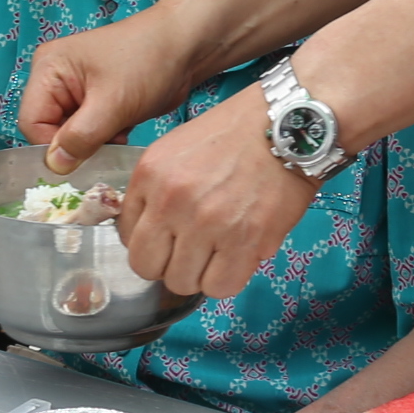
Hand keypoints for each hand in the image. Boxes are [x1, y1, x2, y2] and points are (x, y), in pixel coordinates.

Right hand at [19, 8, 215, 171]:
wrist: (185, 46)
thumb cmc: (148, 61)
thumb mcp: (113, 102)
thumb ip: (80, 137)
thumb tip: (55, 166)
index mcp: (48, 68)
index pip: (31, 122)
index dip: (52, 145)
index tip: (83, 154)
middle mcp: (54, 78)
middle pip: (48, 130)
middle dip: (76, 143)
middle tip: (108, 138)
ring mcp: (75, 89)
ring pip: (69, 134)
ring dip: (92, 142)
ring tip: (119, 130)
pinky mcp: (94, 100)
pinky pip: (86, 131)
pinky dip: (102, 138)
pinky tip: (122, 129)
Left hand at [113, 90, 316, 299]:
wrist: (286, 125)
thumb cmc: (233, 135)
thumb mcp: (174, 149)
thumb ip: (153, 191)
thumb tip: (148, 236)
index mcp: (150, 175)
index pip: (127, 237)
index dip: (150, 242)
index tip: (168, 238)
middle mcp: (173, 201)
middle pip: (148, 268)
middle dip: (167, 265)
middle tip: (191, 251)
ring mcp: (209, 223)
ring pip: (184, 283)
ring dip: (199, 274)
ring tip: (218, 251)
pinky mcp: (246, 240)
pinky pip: (221, 287)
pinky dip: (227, 279)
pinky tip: (237, 256)